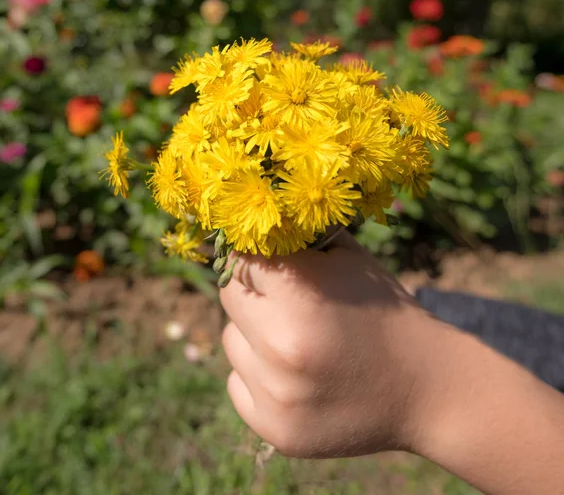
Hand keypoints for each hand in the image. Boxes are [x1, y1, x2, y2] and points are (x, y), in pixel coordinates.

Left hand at [219, 230, 439, 458]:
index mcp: (299, 297)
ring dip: (254, 336)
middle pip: (229, 298)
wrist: (427, 388)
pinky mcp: (274, 428)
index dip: (254, 257)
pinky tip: (294, 375)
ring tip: (297, 341)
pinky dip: (258, 376)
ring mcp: (275, 394)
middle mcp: (280, 347)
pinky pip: (237, 384)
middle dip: (253, 292)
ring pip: (231, 342)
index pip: (240, 260)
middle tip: (284, 300)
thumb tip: (255, 228)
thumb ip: (299, 240)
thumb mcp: (349, 259)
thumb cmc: (385, 313)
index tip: (266, 261)